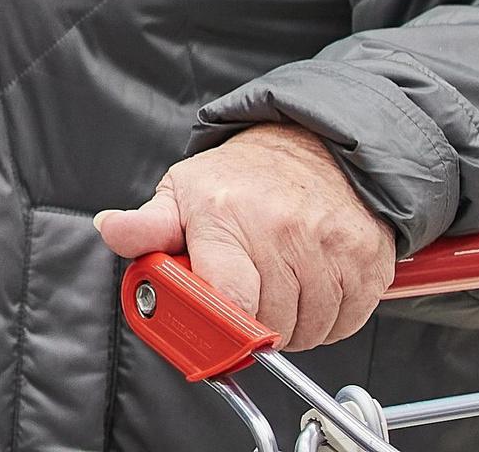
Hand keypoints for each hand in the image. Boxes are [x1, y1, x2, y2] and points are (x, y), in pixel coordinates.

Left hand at [96, 124, 393, 349]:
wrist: (317, 148)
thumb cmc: (243, 179)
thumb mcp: (183, 192)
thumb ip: (147, 224)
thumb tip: (111, 230)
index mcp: (224, 216)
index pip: (227, 298)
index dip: (222, 327)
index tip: (218, 328)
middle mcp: (280, 231)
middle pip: (268, 323)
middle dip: (254, 324)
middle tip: (248, 295)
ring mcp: (328, 247)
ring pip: (309, 330)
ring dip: (292, 325)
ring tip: (279, 286)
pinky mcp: (366, 262)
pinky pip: (344, 323)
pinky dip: (327, 319)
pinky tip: (313, 287)